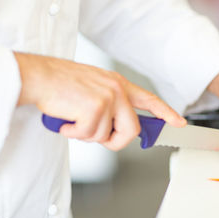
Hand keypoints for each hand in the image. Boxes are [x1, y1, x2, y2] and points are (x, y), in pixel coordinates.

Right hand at [14, 52, 185, 149]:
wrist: (39, 76)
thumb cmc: (62, 84)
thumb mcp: (94, 88)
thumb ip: (111, 106)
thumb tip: (115, 129)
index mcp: (119, 84)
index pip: (149, 100)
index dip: (166, 113)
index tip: (179, 123)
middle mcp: (117, 90)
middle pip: (132, 130)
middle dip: (115, 141)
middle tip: (98, 137)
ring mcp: (108, 97)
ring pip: (107, 135)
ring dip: (87, 134)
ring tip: (73, 120)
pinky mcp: (95, 106)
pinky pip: (89, 134)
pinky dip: (74, 133)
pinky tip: (66, 120)